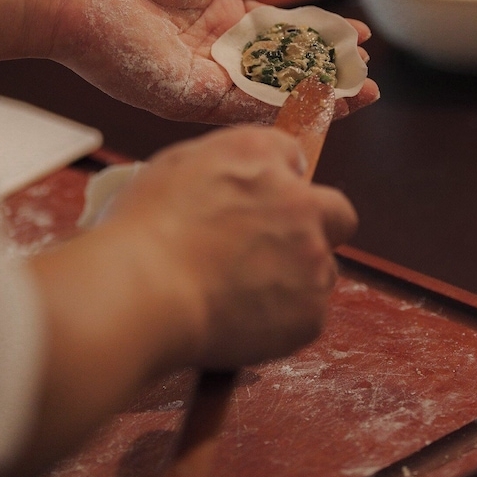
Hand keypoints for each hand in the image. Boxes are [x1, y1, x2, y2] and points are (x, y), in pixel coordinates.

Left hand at [46, 0, 377, 121]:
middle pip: (283, 67)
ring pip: (270, 91)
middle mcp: (212, 48)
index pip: (280, 29)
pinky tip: (321, 101)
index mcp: (215, 11)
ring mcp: (200, 75)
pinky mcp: (185, 95)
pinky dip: (283, 105)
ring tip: (363, 95)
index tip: (360, 35)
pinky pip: (242, 104)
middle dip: (328, 72)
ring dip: (316, 95)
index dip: (321, 33)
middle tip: (370, 77)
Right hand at [99, 126, 358, 369]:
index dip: (277, 182)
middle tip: (273, 251)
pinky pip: (306, 315)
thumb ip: (224, 163)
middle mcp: (299, 200)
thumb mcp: (175, 166)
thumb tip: (248, 175)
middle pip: (335, 212)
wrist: (142, 291)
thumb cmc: (144, 229)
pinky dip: (280, 321)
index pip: (290, 155)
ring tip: (240, 293)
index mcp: (259, 155)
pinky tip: (239, 319)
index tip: (261, 202)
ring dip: (294, 278)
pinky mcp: (310, 312)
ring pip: (320, 269)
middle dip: (316, 228)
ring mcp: (311, 258)